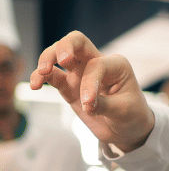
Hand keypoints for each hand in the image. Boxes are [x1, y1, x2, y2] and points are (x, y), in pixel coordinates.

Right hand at [29, 31, 154, 151]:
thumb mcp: (124, 111)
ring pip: (59, 55)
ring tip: (42, 73)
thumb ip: (103, 104)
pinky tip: (35, 85)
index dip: (90, 83)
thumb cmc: (132, 115)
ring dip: (47, 59)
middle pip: (76, 41)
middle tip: (62, 60)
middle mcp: (98, 63)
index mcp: (117, 65)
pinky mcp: (70, 86)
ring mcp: (81, 73)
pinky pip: (52, 76)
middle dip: (66, 46)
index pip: (97, 65)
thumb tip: (85, 103)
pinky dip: (41, 77)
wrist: (128, 129)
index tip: (89, 103)